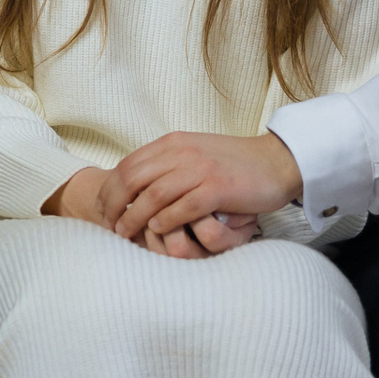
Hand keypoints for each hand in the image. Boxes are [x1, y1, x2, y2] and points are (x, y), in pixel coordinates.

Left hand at [45, 167, 255, 257]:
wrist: (275, 161)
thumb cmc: (233, 164)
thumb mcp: (194, 154)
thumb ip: (167, 164)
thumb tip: (135, 183)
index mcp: (173, 142)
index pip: (128, 164)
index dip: (109, 189)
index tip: (102, 210)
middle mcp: (182, 152)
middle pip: (132, 178)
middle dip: (114, 204)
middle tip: (108, 226)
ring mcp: (199, 169)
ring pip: (152, 195)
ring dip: (134, 218)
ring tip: (126, 235)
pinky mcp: (217, 188)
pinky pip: (181, 208)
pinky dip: (164, 222)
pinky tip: (157, 232)